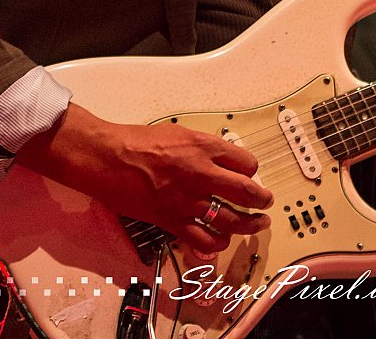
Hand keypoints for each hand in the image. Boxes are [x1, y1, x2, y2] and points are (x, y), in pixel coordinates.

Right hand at [18, 103, 272, 252]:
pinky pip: (202, 239)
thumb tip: (222, 158)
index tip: (251, 173)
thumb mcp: (178, 132)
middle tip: (266, 202)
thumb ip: (203, 146)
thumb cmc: (139, 141)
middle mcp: (200, 174)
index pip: (245, 161)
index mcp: (203, 147)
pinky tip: (222, 241)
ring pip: (229, 219)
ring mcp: (187, 200)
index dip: (252, 169)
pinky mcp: (172, 220)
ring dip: (248, 224)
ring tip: (258, 224)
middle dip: (261, 199)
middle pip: (245, 192)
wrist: (109, 158)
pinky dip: (216, 244)